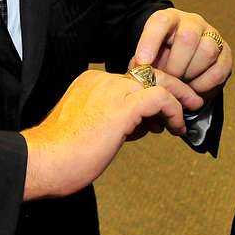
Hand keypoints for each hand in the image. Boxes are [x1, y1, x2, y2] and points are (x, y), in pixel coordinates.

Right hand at [21, 68, 201, 199]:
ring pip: (159, 81)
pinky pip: (160, 98)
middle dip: (174, 87)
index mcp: (91, 82)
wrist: (43, 161)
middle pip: (149, 74)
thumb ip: (111, 120)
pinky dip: (174, 111)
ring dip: (179, 99)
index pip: (131, 78)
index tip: (162, 113)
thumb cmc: (60, 155)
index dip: (151, 92)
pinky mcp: (122, 107)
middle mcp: (102, 80)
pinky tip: (176, 126)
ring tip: (187, 118)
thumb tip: (136, 127)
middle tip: (190, 103)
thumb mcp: (87, 129)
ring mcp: (112, 91)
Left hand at [132, 8, 231, 101]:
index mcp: (170, 18)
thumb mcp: (148, 57)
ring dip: (191, 73)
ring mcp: (212, 35)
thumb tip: (140, 75)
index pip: (160, 22)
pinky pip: (219, 69)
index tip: (143, 63)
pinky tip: (193, 88)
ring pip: (207, 50)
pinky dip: (205, 84)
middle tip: (167, 79)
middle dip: (175, 64)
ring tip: (180, 84)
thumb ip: (142, 64)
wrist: (183, 65)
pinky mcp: (226, 53)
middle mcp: (193, 22)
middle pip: (188, 37)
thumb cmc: (161, 59)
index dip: (150, 42)